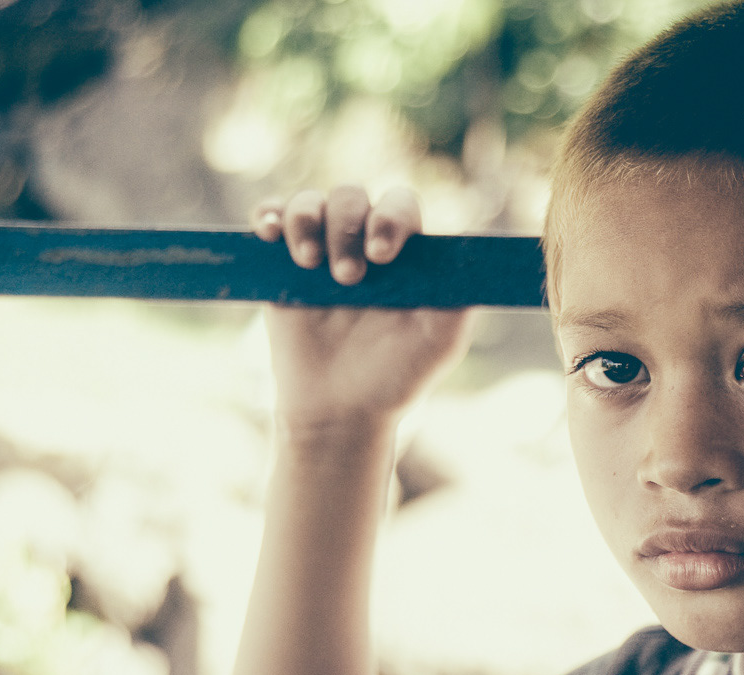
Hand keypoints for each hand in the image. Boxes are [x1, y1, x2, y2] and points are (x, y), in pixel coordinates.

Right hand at [252, 186, 470, 434]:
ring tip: (308, 261)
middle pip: (352, 197)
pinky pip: (271, 216)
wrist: (340, 408)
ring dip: (306, 219)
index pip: (400, 207)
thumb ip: (461, 298)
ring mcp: (323, 251)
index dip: (390, 218)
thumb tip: (475, 257)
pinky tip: (269, 232)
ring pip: (311, 201)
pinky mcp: (283, 264)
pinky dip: (269, 213)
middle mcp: (364, 244)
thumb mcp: (440, 342)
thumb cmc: (397, 374)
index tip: (381, 255)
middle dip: (346, 227)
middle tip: (348, 279)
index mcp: (406, 255)